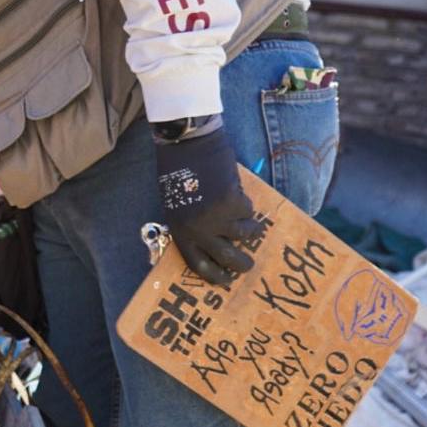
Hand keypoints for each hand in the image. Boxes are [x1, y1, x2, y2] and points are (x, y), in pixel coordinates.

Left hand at [155, 122, 264, 284]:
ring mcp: (217, 218)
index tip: (227, 281)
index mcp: (180, 232)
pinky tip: (235, 190)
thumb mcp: (176, 205)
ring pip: (244, 233)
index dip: (215, 275)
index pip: (199, 264)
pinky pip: (248, 210)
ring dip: (250, 229)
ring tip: (250, 222)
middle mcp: (199, 230)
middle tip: (248, 266)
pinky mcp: (232, 203)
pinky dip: (245, 202)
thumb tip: (213, 242)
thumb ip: (191, 225)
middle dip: (241, 265)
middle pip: (227, 257)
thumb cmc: (178, 172)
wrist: (186, 145)